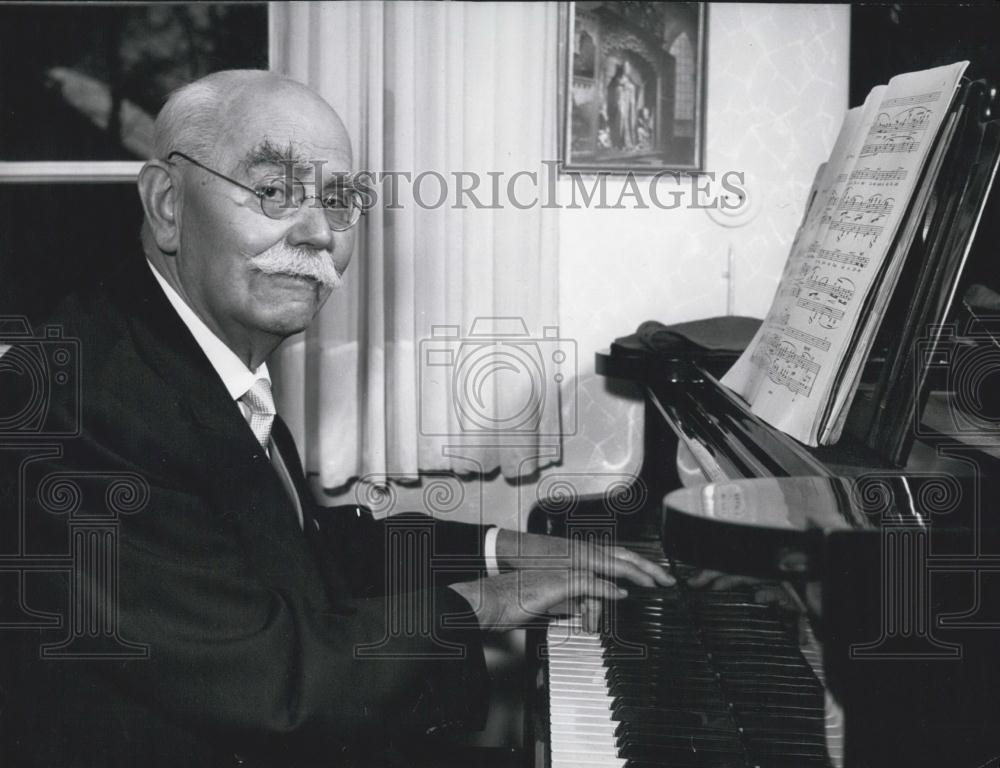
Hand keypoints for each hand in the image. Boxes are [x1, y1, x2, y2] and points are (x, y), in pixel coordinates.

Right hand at [494, 530, 673, 632]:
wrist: (492, 597)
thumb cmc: (516, 598)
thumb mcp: (551, 598)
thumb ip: (572, 600)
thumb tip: (589, 608)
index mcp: (573, 561)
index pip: (612, 559)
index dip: (635, 565)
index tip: (654, 575)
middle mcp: (572, 559)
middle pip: (618, 557)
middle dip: (645, 567)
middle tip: (666, 577)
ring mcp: (566, 568)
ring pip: (608, 566)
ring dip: (634, 575)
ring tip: (654, 583)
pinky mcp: (558, 581)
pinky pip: (589, 583)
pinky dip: (607, 589)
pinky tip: (621, 595)